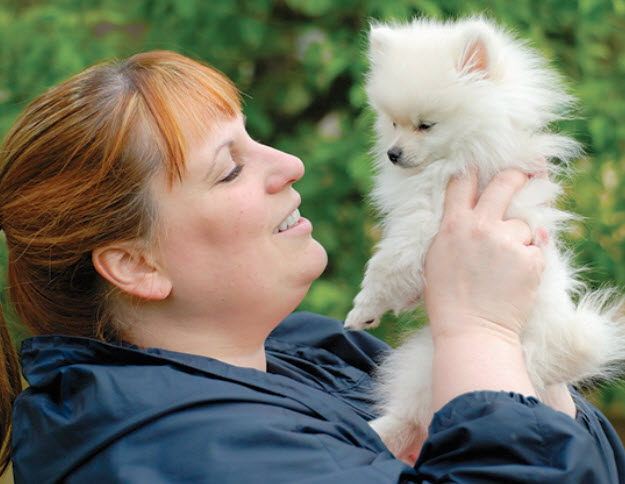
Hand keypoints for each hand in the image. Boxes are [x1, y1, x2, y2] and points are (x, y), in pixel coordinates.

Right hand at [424, 168, 545, 341]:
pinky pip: (538, 246)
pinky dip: (532, 257)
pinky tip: (519, 275)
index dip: (472, 169)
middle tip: (522, 176)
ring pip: (524, 221)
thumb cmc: (447, 300)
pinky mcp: (530, 258)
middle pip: (505, 183)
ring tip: (507, 263)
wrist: (471, 332)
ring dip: (520, 235)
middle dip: (516, 176)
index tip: (480, 165)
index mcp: (453, 225)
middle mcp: (480, 226)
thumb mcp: (437, 258)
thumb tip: (466, 213)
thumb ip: (451, 230)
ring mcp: (507, 241)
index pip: (462, 181)